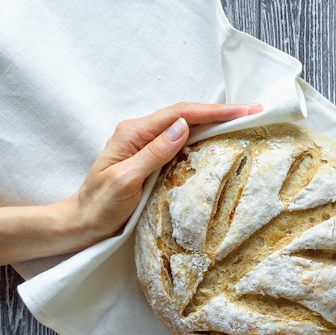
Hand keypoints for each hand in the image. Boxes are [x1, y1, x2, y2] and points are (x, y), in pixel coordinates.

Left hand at [66, 102, 262, 248]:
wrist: (83, 223)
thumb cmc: (101, 206)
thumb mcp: (126, 180)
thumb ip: (154, 153)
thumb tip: (183, 127)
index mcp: (134, 133)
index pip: (180, 115)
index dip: (213, 111)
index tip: (242, 111)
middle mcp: (140, 133)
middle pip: (186, 115)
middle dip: (220, 112)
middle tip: (252, 112)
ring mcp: (146, 144)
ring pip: (185, 126)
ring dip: (214, 123)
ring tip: (242, 122)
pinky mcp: (151, 157)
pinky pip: (181, 142)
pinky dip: (203, 137)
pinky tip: (218, 140)